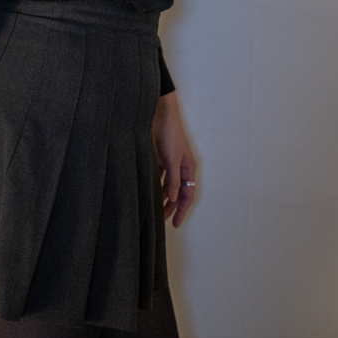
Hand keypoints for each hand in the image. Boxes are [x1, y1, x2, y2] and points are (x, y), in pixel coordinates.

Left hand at [152, 91, 196, 227]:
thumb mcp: (172, 158)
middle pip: (178, 192)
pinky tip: (149, 191)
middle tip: (161, 219)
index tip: (175, 224)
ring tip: (153, 208)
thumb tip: (175, 199)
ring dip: (162, 196)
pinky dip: (155, 184)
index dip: (182, 210)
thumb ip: (174, 179)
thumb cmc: (170, 134)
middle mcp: (180, 167)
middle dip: (171, 206)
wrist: (159, 113)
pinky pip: (159, 176)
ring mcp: (170, 162)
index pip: (188, 195)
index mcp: (188, 168)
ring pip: (168, 185)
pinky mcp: (159, 157)